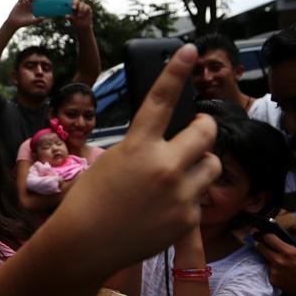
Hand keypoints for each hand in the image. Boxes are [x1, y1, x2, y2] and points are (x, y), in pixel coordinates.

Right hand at [5, 0, 42, 28]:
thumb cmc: (23, 23)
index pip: (37, 0)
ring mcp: (23, 3)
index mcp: (32, 8)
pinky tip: (26, 0)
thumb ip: (37, 20)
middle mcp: (28, 4)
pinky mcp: (19, 3)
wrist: (14, 23)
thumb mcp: (31, 21)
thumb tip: (44, 18)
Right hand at [51, 44, 220, 272]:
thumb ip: (138, 149)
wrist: (84, 245)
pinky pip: (199, 199)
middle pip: (206, 133)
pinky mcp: (186, 220)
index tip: (190, 50)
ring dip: (199, 165)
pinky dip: (185, 200)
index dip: (176, 71)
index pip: (160, 100)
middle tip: (196, 130)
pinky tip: (160, 210)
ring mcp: (179, 195)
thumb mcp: (107, 164)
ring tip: (176, 176)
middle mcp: (163, 167)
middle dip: (203, 128)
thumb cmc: (87, 203)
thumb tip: (163, 144)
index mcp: (137, 147)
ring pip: (212, 166)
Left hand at [67, 0, 92, 30]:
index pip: (70, 1)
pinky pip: (86, 7)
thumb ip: (69, 18)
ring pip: (81, 4)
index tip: (68, 6)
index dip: (69, 2)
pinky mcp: (88, 7)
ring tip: (79, 16)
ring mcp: (83, 5)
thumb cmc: (76, 22)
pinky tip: (82, 15)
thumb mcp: (72, 20)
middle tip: (73, 8)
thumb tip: (66, 16)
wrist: (83, 26)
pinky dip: (84, 10)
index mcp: (72, 7)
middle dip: (75, 2)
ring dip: (80, 10)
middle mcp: (77, 5)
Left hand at [256, 222, 295, 295]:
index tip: (263, 233)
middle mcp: (278, 262)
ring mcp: (274, 272)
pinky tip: (286, 271)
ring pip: (267, 260)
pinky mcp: (274, 281)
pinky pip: (271, 271)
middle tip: (266, 243)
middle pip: (260, 247)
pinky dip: (276, 270)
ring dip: (272, 259)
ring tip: (284, 261)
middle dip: (263, 244)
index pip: (267, 238)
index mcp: (288, 252)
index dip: (264, 234)